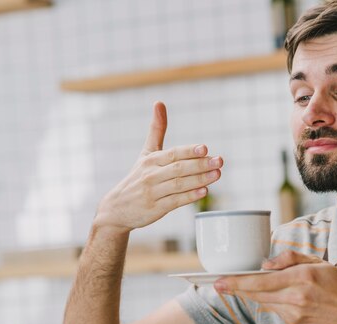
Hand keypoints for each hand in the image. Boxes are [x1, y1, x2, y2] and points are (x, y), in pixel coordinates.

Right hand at [94, 102, 222, 232]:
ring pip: (179, 184)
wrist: (117, 209)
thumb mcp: (146, 153)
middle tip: (219, 161)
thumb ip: (156, 130)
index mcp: (150, 160)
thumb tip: (159, 102)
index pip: (172, 154)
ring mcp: (153, 192)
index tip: (205, 148)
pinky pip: (175, 201)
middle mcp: (151, 175)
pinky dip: (190, 196)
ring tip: (217, 174)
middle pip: (179, 168)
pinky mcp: (155, 208)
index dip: (189, 151)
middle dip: (201, 165)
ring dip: (200, 179)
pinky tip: (204, 191)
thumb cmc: (137, 178)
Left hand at [214, 250, 336, 323]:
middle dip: (235, 290)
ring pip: (264, 303)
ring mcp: (294, 315)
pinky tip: (279, 297)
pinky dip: (272, 303)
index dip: (236, 283)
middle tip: (218, 285)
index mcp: (300, 278)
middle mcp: (295, 298)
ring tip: (243, 287)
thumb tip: (265, 265)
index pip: (260, 281)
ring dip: (254, 295)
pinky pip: (276, 311)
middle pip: (256, 295)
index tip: (218, 282)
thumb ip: (289, 259)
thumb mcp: (317, 262)